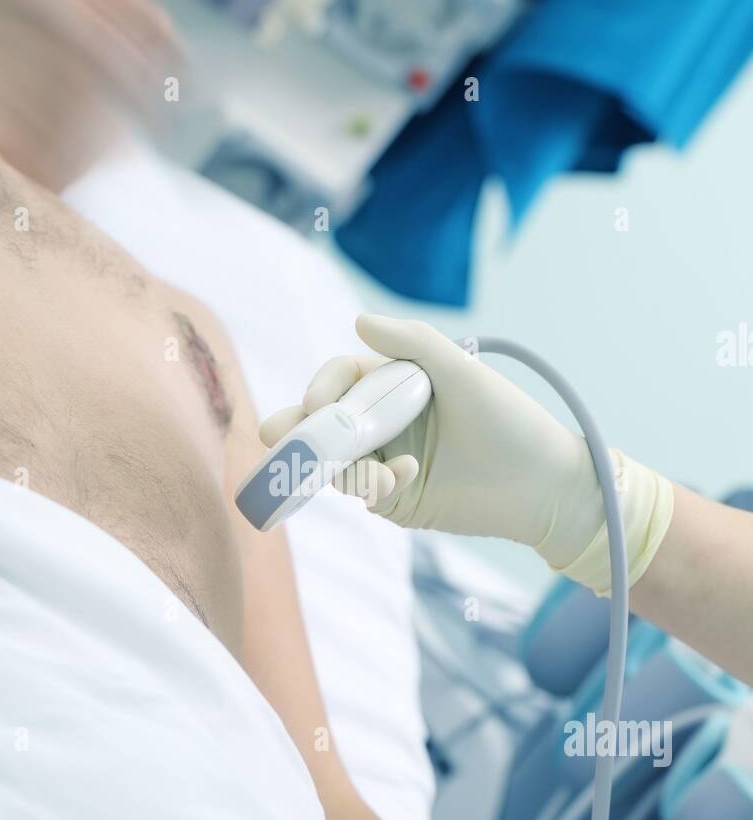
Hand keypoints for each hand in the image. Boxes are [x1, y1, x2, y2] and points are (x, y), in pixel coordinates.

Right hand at [259, 314, 671, 594]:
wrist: (544, 487)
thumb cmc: (510, 421)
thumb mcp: (463, 373)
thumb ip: (413, 343)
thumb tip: (358, 321)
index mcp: (397, 383)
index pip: (341, 380)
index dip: (322, 389)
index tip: (315, 403)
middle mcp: (386, 420)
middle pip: (326, 422)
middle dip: (297, 430)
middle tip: (274, 439)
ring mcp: (387, 460)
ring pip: (335, 461)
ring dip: (340, 464)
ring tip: (366, 472)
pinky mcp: (396, 498)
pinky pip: (363, 492)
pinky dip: (372, 487)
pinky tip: (402, 481)